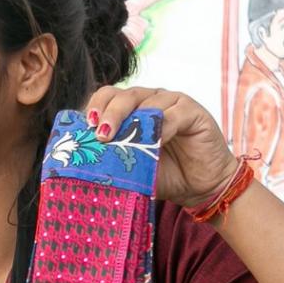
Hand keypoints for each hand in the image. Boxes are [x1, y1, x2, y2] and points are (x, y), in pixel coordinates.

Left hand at [85, 86, 237, 209]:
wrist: (200, 187)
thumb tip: (82, 160)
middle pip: (125, 95)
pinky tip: (155, 142)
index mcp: (132, 109)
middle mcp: (151, 100)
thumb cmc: (163, 174)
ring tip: (123, 138)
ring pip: (148, 101)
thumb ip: (111, 156)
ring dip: (134, 120)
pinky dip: (163, 127)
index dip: (97, 106)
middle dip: (110, 112)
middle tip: (101, 133)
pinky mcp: (194, 111)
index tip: (87, 125)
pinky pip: (175, 113)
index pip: (109, 96)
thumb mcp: (131, 166)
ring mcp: (173, 103)